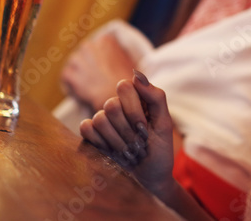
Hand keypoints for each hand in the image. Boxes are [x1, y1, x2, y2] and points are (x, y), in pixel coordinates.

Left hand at [61, 32, 135, 110]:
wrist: (114, 99)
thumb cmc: (124, 82)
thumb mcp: (130, 61)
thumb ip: (120, 52)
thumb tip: (114, 53)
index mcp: (106, 40)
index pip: (100, 43)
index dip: (102, 55)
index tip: (105, 65)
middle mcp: (89, 46)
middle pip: (86, 51)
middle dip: (89, 61)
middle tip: (95, 74)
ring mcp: (77, 59)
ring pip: (74, 62)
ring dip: (79, 70)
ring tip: (88, 82)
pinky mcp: (68, 74)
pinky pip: (66, 75)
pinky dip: (70, 82)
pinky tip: (80, 89)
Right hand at [80, 72, 176, 197]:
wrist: (150, 176)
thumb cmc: (159, 149)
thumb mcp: (164, 124)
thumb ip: (156, 97)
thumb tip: (137, 76)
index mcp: (136, 98)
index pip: (124, 87)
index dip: (133, 111)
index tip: (144, 128)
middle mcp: (118, 105)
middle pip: (111, 105)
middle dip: (127, 130)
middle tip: (138, 143)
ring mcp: (104, 119)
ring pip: (99, 119)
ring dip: (117, 141)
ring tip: (129, 151)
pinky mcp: (92, 134)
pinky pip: (86, 128)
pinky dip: (101, 143)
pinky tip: (112, 152)